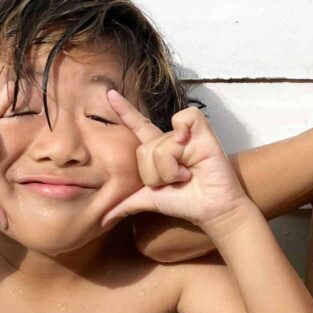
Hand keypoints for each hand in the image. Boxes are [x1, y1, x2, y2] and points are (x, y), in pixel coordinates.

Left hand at [100, 95, 249, 231]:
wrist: (210, 208)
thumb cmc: (184, 202)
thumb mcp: (149, 200)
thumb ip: (125, 203)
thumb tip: (102, 219)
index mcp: (157, 151)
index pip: (138, 126)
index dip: (124, 111)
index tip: (109, 93)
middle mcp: (170, 139)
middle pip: (144, 148)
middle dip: (156, 173)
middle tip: (176, 181)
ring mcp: (185, 133)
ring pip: (160, 143)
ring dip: (170, 167)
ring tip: (187, 174)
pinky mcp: (201, 129)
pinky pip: (181, 120)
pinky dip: (182, 134)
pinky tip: (192, 149)